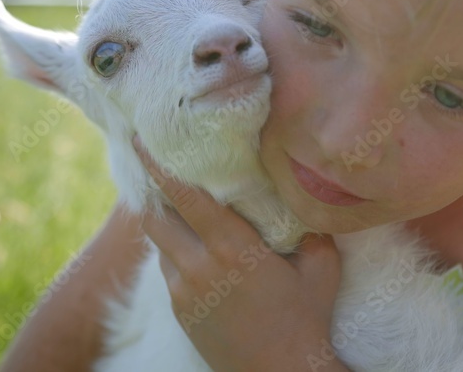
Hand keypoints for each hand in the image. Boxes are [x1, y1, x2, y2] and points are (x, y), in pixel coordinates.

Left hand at [132, 134, 345, 371]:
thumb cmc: (306, 321)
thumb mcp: (321, 269)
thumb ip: (311, 231)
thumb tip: (306, 201)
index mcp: (231, 247)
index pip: (183, 196)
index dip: (159, 166)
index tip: (141, 141)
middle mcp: (198, 266)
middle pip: (155, 217)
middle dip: (153, 192)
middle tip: (159, 169)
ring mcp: (184, 291)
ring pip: (161, 244)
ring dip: (168, 225)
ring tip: (181, 210)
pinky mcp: (179, 311)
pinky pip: (169, 270)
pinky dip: (177, 253)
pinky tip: (198, 250)